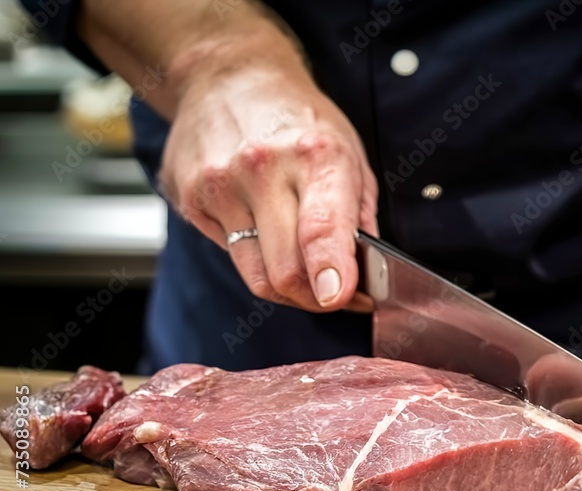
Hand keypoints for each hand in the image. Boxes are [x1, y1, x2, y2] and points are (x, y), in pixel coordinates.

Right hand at [160, 60, 378, 311]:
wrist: (228, 78)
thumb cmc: (298, 120)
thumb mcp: (349, 154)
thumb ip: (360, 217)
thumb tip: (367, 275)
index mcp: (315, 155)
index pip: (320, 227)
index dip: (331, 270)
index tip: (339, 298)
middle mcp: (263, 170)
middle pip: (285, 270)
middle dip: (317, 299)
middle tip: (337, 296)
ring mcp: (220, 186)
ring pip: (257, 276)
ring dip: (288, 291)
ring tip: (309, 277)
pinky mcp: (191, 200)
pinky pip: (233, 256)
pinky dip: (258, 261)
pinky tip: (267, 235)